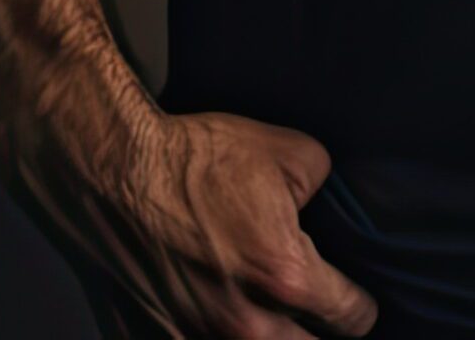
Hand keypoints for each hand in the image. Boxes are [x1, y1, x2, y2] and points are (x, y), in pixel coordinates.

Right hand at [0, 59, 375, 338]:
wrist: (114, 172)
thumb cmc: (200, 159)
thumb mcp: (291, 152)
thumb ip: (326, 189)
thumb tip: (324, 207)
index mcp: (284, 277)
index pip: (348, 317)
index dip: (360, 310)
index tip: (358, 305)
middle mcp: (241, 324)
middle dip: (315, 337)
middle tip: (316, 320)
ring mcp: (191, 338)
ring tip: (271, 324)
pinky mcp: (150, 339)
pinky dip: (205, 338)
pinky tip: (213, 320)